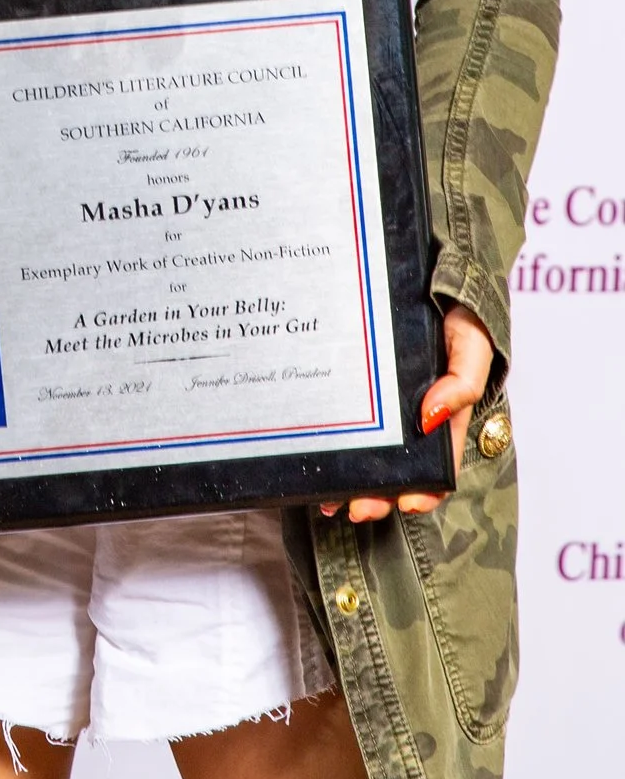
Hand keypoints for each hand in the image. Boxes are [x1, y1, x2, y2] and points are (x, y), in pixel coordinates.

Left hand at [324, 303, 493, 523]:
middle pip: (394, 464)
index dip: (423, 489)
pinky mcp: (351, 381)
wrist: (424, 270)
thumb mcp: (472, 345)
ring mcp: (378, 398)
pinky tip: (307, 455)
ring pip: (365, 448)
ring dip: (348, 477)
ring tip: (326, 498)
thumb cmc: (458, 312)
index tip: (407, 504)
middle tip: (351, 509)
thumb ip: (462, 382)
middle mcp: (409, 410)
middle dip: (376, 493)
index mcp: (443, 410)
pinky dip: (325, 438)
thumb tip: (431, 417)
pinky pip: (338, 415)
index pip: (436, 463)